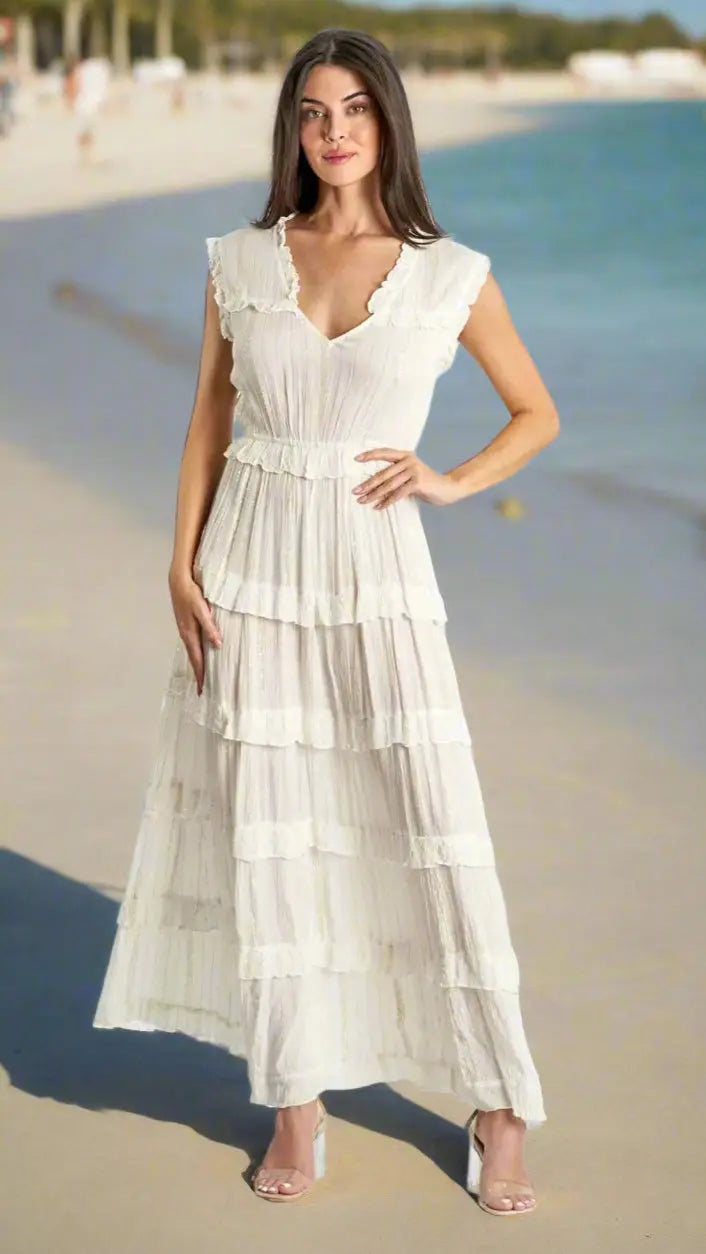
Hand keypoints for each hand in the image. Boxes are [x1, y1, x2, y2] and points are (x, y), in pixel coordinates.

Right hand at [168, 564, 221, 695]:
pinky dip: (196, 653)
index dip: (201, 675)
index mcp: (190, 634)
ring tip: (202, 677)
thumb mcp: (202, 609)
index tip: (203, 690)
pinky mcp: (186, 624)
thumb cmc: (191, 593)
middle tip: (203, 690)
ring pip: (192, 652)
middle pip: (193, 659)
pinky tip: (200, 654)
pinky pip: (192, 644)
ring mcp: (185, 630)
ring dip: (197, 665)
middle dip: (198, 674)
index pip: (197, 659)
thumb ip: (210, 627)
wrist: (178, 580)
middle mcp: (186, 635)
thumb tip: (218, 645)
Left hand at [352, 448, 463, 508]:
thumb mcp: (410, 475)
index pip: (384, 452)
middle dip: (367, 484)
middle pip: (383, 473)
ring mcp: (413, 470)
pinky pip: (398, 493)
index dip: (370, 455)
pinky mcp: (417, 482)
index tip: (356, 459)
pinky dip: (387, 501)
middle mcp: (408, 460)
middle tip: (355, 492)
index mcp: (405, 455)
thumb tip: (372, 485)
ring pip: (389, 484)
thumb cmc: (426, 483)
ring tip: (362, 501)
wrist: (448, 488)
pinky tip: (378, 507)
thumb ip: (395, 475)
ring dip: (374, 494)